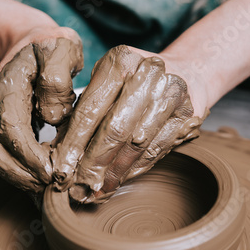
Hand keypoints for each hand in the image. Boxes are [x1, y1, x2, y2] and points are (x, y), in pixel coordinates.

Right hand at [0, 26, 82, 194]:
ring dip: (14, 173)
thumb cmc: (54, 46)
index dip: (28, 153)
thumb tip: (50, 117)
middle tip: (49, 185)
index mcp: (10, 79)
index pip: (11, 124)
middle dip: (20, 170)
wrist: (34, 41)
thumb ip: (58, 76)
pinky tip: (36, 176)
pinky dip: (14, 168)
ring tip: (41, 186)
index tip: (53, 170)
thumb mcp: (63, 48)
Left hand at [52, 45, 208, 202]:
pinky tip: (120, 180)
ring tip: (98, 189)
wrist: (185, 72)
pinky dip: (135, 169)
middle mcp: (149, 73)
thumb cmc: (134, 80)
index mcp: (120, 60)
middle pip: (115, 128)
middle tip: (78, 187)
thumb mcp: (106, 82)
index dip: (73, 143)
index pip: (90, 109)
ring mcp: (173, 94)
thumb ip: (84, 111)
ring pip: (137, 144)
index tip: (61, 169)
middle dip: (93, 163)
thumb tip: (61, 154)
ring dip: (115, 171)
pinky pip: (156, 150)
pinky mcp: (188, 115)